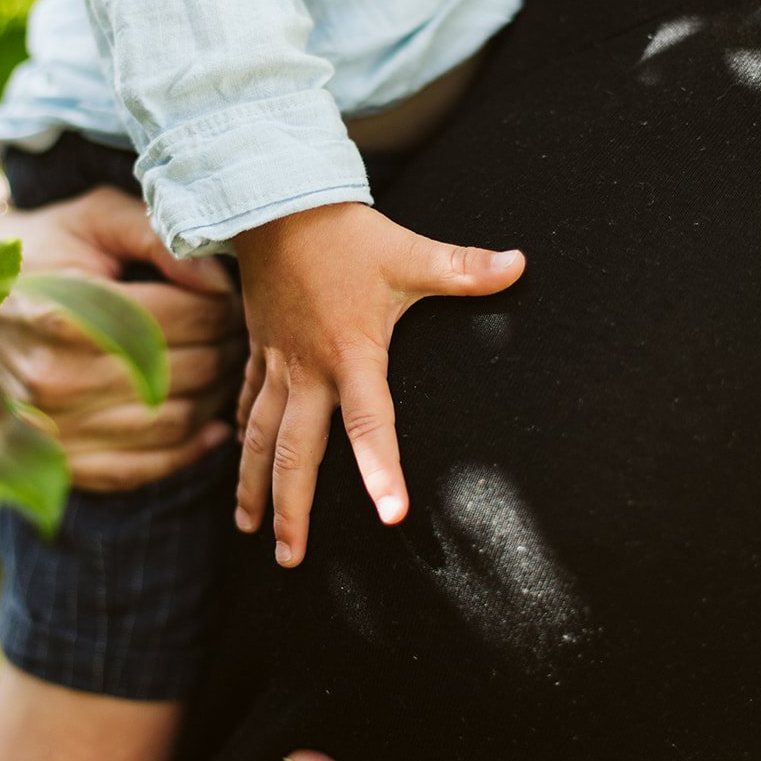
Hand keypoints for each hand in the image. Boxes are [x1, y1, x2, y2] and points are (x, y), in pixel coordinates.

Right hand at [0, 186, 247, 490]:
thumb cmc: (40, 251)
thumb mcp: (93, 220)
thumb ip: (159, 239)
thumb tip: (222, 282)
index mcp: (67, 314)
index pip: (186, 318)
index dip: (225, 308)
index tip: (234, 299)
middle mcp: (57, 379)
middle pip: (187, 370)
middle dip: (227, 351)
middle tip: (240, 334)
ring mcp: (55, 428)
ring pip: (175, 420)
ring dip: (217, 398)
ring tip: (226, 369)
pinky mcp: (57, 460)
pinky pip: (143, 468)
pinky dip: (188, 451)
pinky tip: (212, 425)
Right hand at [229, 202, 525, 565]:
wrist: (275, 202)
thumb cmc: (345, 234)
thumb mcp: (408, 254)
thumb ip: (463, 269)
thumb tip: (520, 265)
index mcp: (351, 354)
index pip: (370, 423)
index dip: (381, 469)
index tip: (390, 514)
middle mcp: (308, 369)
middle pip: (295, 452)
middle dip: (291, 509)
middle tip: (291, 558)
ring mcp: (278, 362)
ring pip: (260, 437)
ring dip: (255, 484)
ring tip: (248, 530)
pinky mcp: (260, 349)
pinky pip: (248, 401)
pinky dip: (243, 435)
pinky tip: (240, 461)